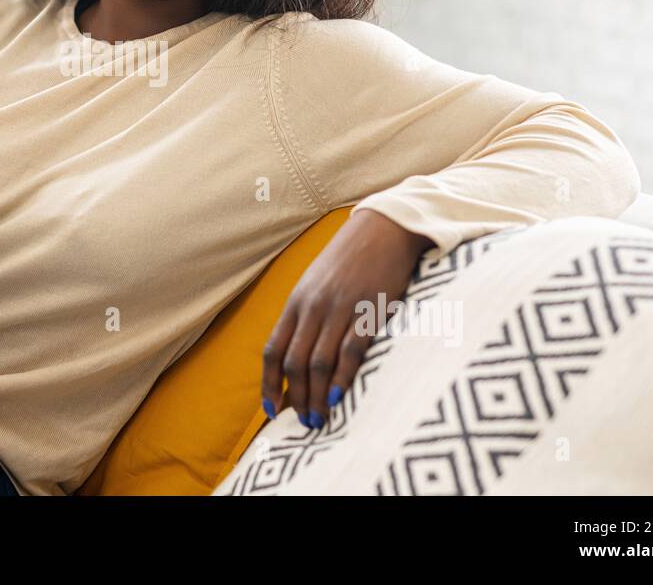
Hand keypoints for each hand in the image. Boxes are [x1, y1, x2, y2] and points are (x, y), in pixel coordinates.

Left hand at [261, 208, 432, 428]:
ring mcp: (340, 310)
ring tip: (319, 419)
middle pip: (294, 362)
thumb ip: (305, 315)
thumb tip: (296, 354)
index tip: (270, 408)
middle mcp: (313, 308)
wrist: (383, 229)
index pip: (273, 349)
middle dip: (295, 398)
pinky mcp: (368, 312)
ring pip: (318, 362)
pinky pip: (350, 352)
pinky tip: (338, 397)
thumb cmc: (349, 260)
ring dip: (316, 396)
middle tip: (302, 423)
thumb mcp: (316, 284)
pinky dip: (341, 378)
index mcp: (296, 302)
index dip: (269, 383)